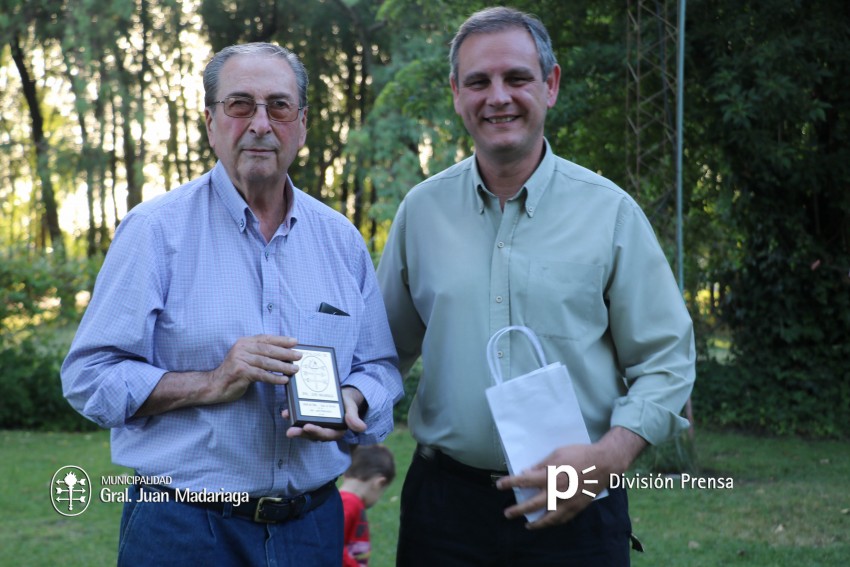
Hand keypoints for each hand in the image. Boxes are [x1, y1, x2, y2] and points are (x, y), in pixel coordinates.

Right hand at [135, 335, 301, 416]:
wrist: (213, 385)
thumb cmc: (232, 373)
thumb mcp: (245, 358)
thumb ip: (259, 354)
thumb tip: (282, 354)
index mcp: (244, 342)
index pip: (266, 338)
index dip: (282, 340)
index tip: (295, 342)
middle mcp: (242, 348)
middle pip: (268, 349)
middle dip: (286, 352)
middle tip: (299, 356)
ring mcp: (240, 359)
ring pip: (267, 362)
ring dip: (283, 366)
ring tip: (295, 369)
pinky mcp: (240, 372)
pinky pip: (261, 375)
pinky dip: (274, 378)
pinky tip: (283, 380)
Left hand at [281, 386, 367, 440]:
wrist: (345, 395)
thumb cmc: (349, 402)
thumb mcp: (352, 407)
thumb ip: (354, 417)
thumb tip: (362, 428)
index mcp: (336, 431)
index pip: (326, 434)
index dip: (316, 432)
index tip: (307, 427)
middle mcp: (325, 430)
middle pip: (312, 434)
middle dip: (301, 433)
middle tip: (290, 431)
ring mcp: (317, 425)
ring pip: (304, 429)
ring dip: (294, 426)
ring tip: (285, 417)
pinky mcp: (310, 419)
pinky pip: (301, 420)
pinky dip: (293, 417)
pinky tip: (285, 412)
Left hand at [497, 428, 646, 529]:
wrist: (604, 464)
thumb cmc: (579, 454)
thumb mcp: (557, 453)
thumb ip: (541, 465)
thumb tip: (526, 473)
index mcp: (550, 476)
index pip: (524, 481)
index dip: (510, 483)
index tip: (499, 485)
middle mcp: (557, 492)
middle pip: (533, 504)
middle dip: (518, 509)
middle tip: (507, 513)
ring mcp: (568, 502)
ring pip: (548, 517)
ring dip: (535, 523)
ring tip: (526, 525)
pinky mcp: (577, 507)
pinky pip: (562, 519)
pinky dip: (553, 522)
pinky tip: (547, 523)